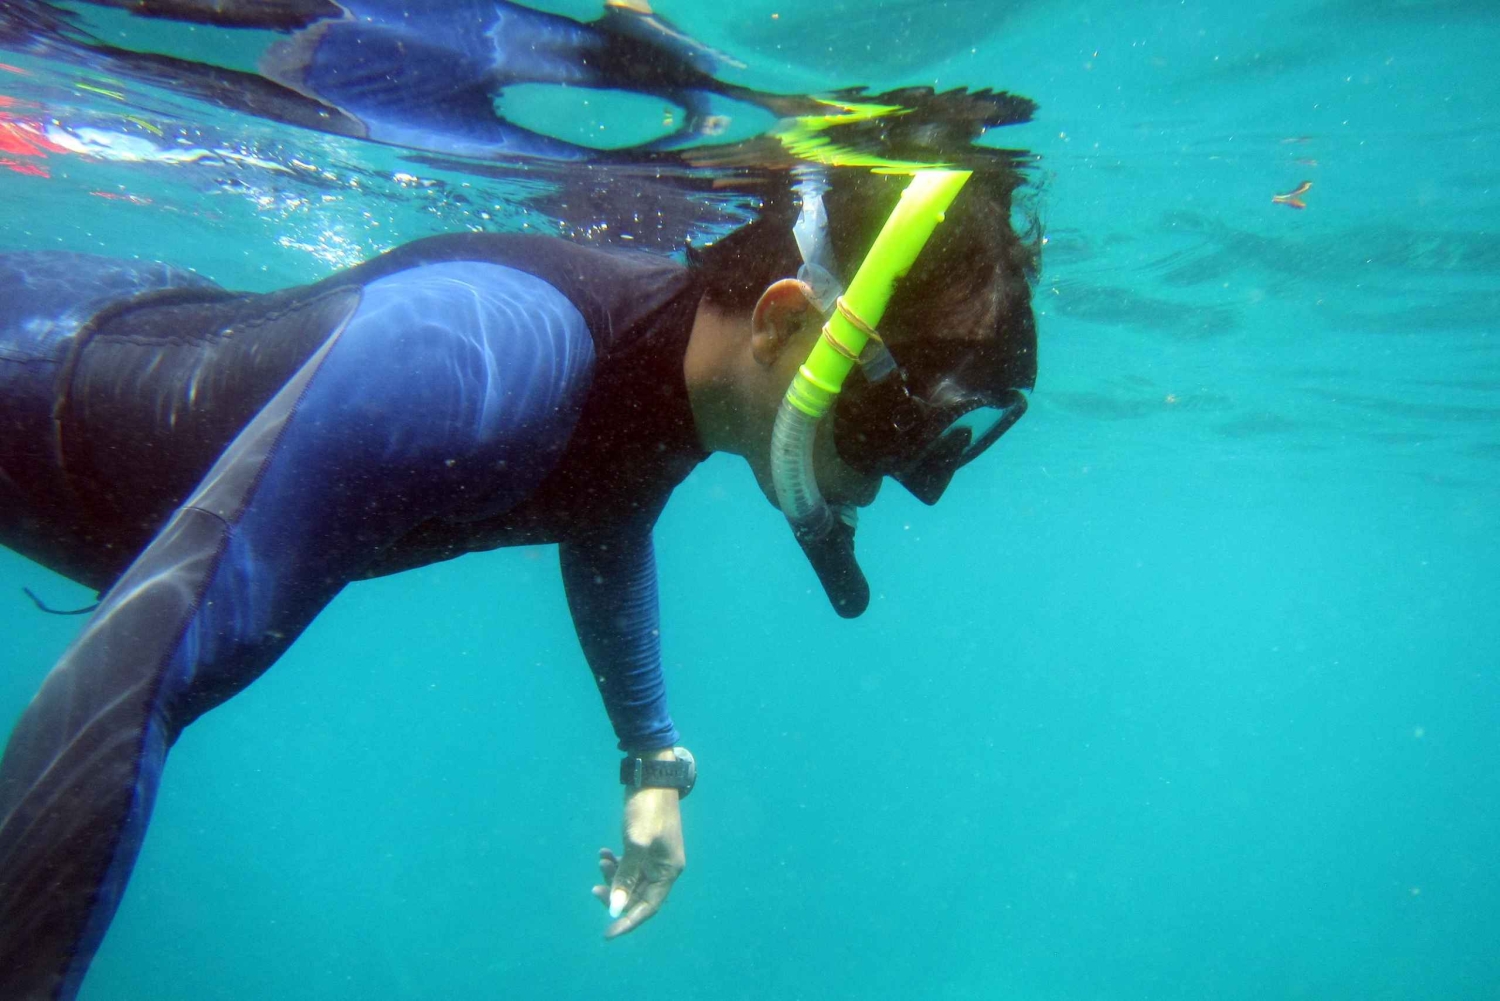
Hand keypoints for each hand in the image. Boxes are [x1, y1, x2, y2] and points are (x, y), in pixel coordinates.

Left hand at [591, 784, 684, 937]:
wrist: (651, 774)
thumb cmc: (647, 808)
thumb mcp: (635, 844)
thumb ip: (626, 877)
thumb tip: (616, 908)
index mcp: (669, 870)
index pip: (648, 907)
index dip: (627, 921)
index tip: (606, 933)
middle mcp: (664, 867)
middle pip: (638, 895)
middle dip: (616, 896)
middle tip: (594, 891)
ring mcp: (654, 855)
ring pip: (631, 880)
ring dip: (613, 876)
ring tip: (600, 861)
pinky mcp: (644, 844)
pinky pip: (629, 864)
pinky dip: (615, 862)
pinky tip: (603, 852)